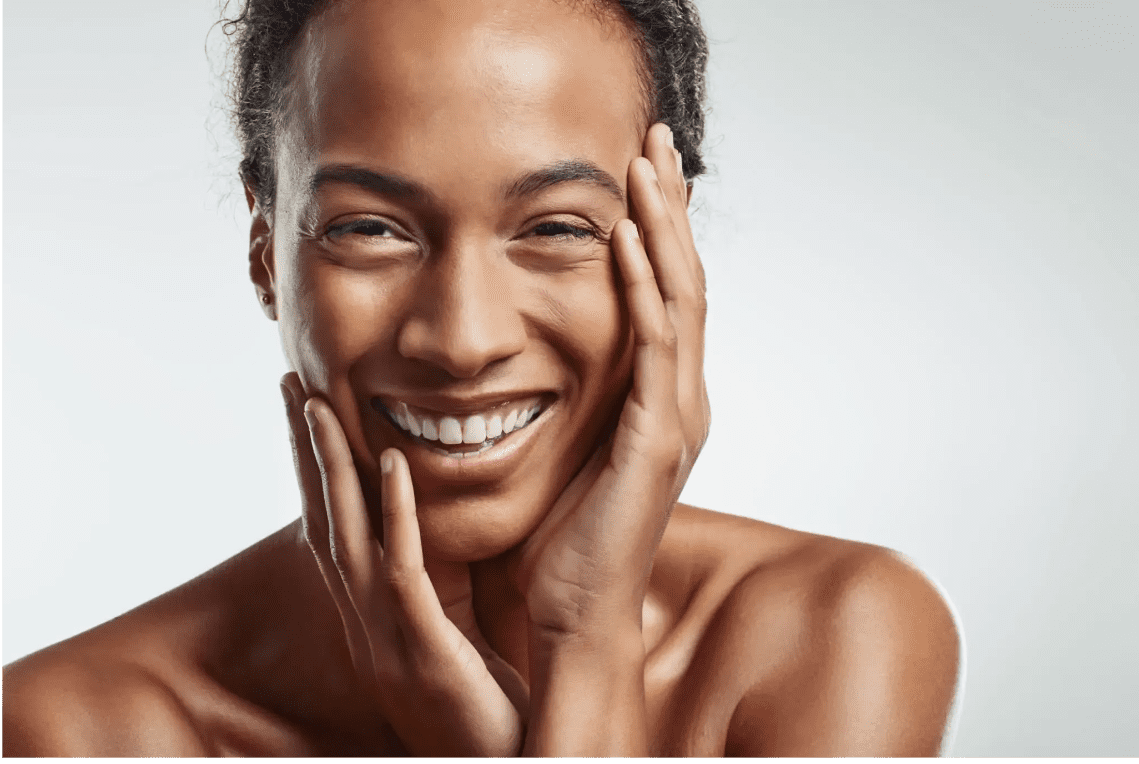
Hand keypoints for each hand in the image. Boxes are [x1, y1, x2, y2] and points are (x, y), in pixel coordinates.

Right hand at [281, 373, 528, 756]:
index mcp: (375, 614)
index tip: (307, 407)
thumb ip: (435, 586)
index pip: (335, 526)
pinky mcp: (423, 648)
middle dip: (305, 450)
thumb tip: (434, 535)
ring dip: (332, 466)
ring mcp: (387, 634)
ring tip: (320, 402)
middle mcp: (366, 620)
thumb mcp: (450, 638)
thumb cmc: (481, 712)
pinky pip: (402, 570)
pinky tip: (394, 463)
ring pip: (348, 534)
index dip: (315, 468)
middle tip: (289, 382)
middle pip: (323, 519)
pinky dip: (396, 514)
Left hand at [513, 122, 710, 639]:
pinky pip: (655, 345)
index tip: (637, 169)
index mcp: (658, 399)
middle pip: (685, 280)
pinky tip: (624, 237)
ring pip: (681, 299)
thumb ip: (565, 395)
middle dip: (671, 207)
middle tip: (657, 138)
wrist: (570, 615)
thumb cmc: (560, 539)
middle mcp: (681, 399)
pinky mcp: (658, 439)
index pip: (665, 294)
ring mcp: (676, 417)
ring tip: (650, 163)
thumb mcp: (563, 447)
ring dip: (664, 227)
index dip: (657, 229)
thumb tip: (524, 352)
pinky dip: (644, 287)